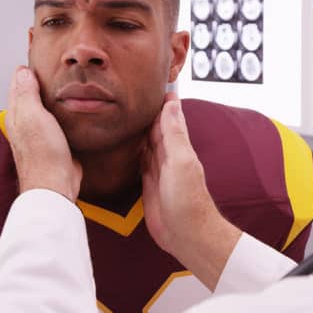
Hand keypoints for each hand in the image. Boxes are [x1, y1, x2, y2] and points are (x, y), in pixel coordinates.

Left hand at [6, 66, 81, 201]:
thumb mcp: (33, 117)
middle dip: (37, 81)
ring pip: (44, 109)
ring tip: (60, 83)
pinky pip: (57, 122)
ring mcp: (40, 135)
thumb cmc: (43, 155)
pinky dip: (61, 113)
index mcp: (17, 115)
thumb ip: (26, 94)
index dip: (26, 71)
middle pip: (30, 96)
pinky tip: (71, 110)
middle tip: (48, 67)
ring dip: (50, 97)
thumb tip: (22, 72)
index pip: (18, 85)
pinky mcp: (55, 144)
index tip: (36, 56)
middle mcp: (26, 124)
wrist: (55, 185)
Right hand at [141, 94, 240, 289]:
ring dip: (139, 127)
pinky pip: (139, 161)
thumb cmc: (188, 200)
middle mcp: (168, 155)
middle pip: (156, 126)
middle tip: (133, 89)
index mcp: (178, 146)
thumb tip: (172, 103)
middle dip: (148, 109)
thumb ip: (174, 134)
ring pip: (146, 142)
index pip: (169, 115)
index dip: (163, 98)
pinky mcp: (148, 184)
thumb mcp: (180, 162)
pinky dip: (133, 150)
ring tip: (125, 109)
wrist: (187, 235)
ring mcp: (158, 170)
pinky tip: (124, 143)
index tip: (155, 78)